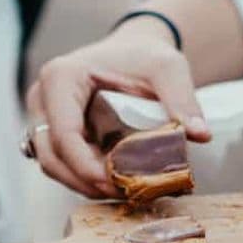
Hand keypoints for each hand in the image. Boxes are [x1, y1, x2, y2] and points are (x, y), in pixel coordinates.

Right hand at [26, 16, 211, 198]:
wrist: (134, 50)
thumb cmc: (145, 54)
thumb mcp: (168, 68)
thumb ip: (182, 99)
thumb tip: (200, 135)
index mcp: (61, 78)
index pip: (63, 135)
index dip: (86, 168)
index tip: (116, 184)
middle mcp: (43, 97)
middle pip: (51, 156)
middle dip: (84, 182)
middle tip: (122, 193)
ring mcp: (44, 115)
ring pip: (52, 164)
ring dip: (83, 183)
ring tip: (121, 190)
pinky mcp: (52, 129)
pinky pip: (61, 161)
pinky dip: (84, 176)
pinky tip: (114, 181)